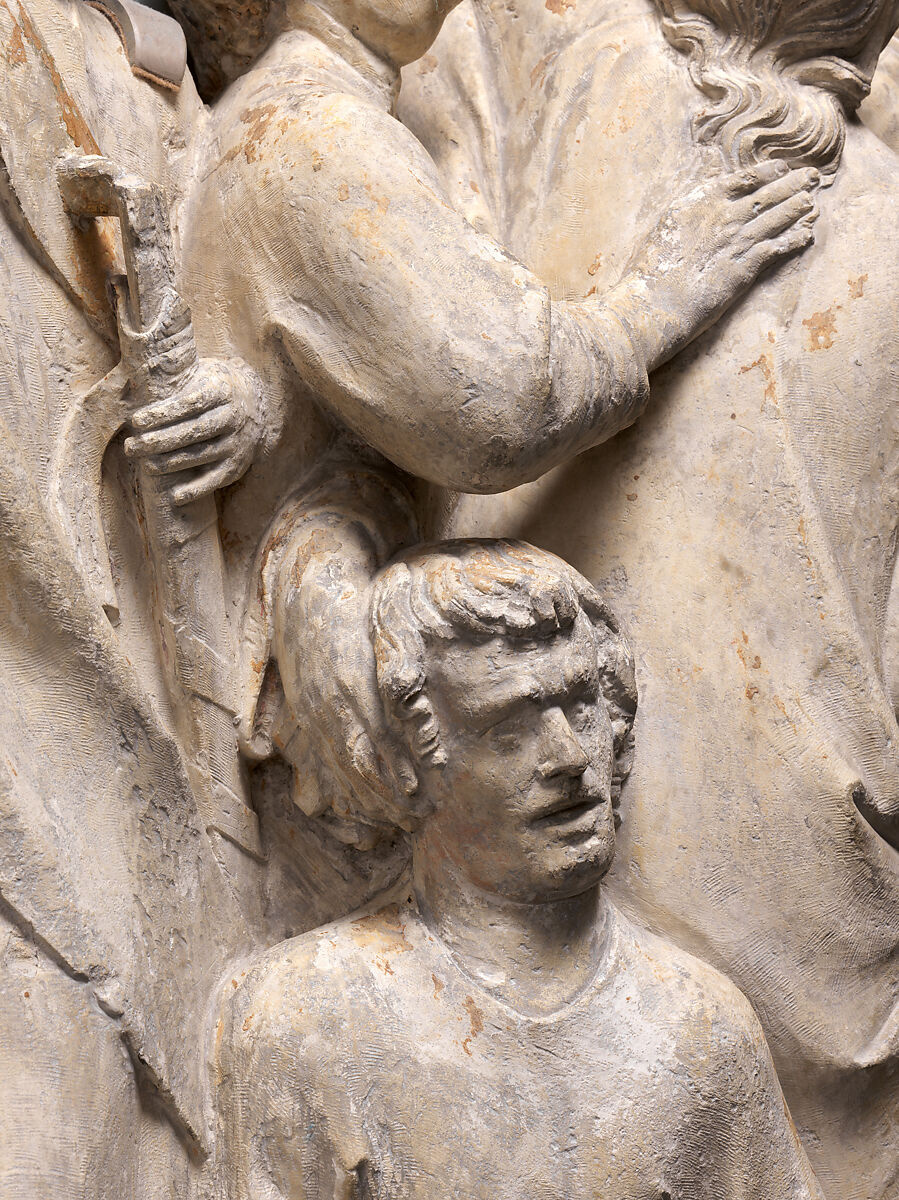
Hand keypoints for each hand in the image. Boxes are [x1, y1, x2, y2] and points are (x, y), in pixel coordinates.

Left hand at [123, 358, 263, 504]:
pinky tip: (174, 497)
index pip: (189, 404)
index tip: (136, 420)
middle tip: (131, 447)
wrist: (254, 404)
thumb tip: (137, 375)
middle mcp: (233, 417)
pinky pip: (215, 480)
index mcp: (222, 391)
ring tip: (145, 466)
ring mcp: (237, 443)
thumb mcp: (201, 373)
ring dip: (170, 464)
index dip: (162, 413)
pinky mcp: (237, 465)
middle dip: (159, 441)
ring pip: (200, 456)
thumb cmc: (212, 387)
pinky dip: (196, 490)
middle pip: (192, 432)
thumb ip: (177, 378)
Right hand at [609, 160, 819, 370]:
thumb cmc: (651, 267)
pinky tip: (807, 233)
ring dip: (799, 207)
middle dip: (794, 183)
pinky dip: (795, 238)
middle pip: (768, 193)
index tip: (781, 168)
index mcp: (702, 200)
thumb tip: (710, 181)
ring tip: (812, 201)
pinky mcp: (744, 267)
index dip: (769, 171)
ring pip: (778, 217)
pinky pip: (778, 247)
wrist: (652, 302)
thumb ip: (693, 202)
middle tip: (812, 177)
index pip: (745, 177)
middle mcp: (724, 215)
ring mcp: (736, 241)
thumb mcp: (667, 222)